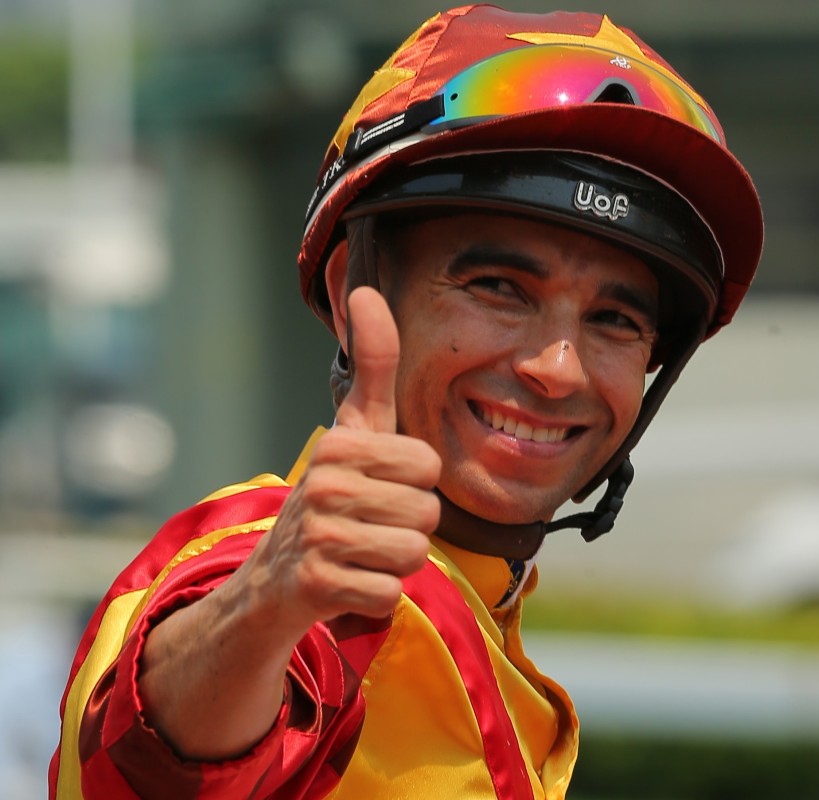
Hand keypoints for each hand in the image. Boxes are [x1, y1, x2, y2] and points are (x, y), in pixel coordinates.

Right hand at [246, 286, 441, 631]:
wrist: (270, 584)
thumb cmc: (331, 499)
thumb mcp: (354, 430)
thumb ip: (373, 365)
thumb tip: (366, 288)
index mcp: (340, 442)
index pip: (429, 466)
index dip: (414, 485)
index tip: (378, 489)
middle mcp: (324, 483)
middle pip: (427, 512)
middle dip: (407, 529)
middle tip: (366, 529)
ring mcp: (317, 534)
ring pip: (413, 555)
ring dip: (393, 565)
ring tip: (359, 556)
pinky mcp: (314, 585)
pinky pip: (390, 594)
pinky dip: (376, 599)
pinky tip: (346, 587)